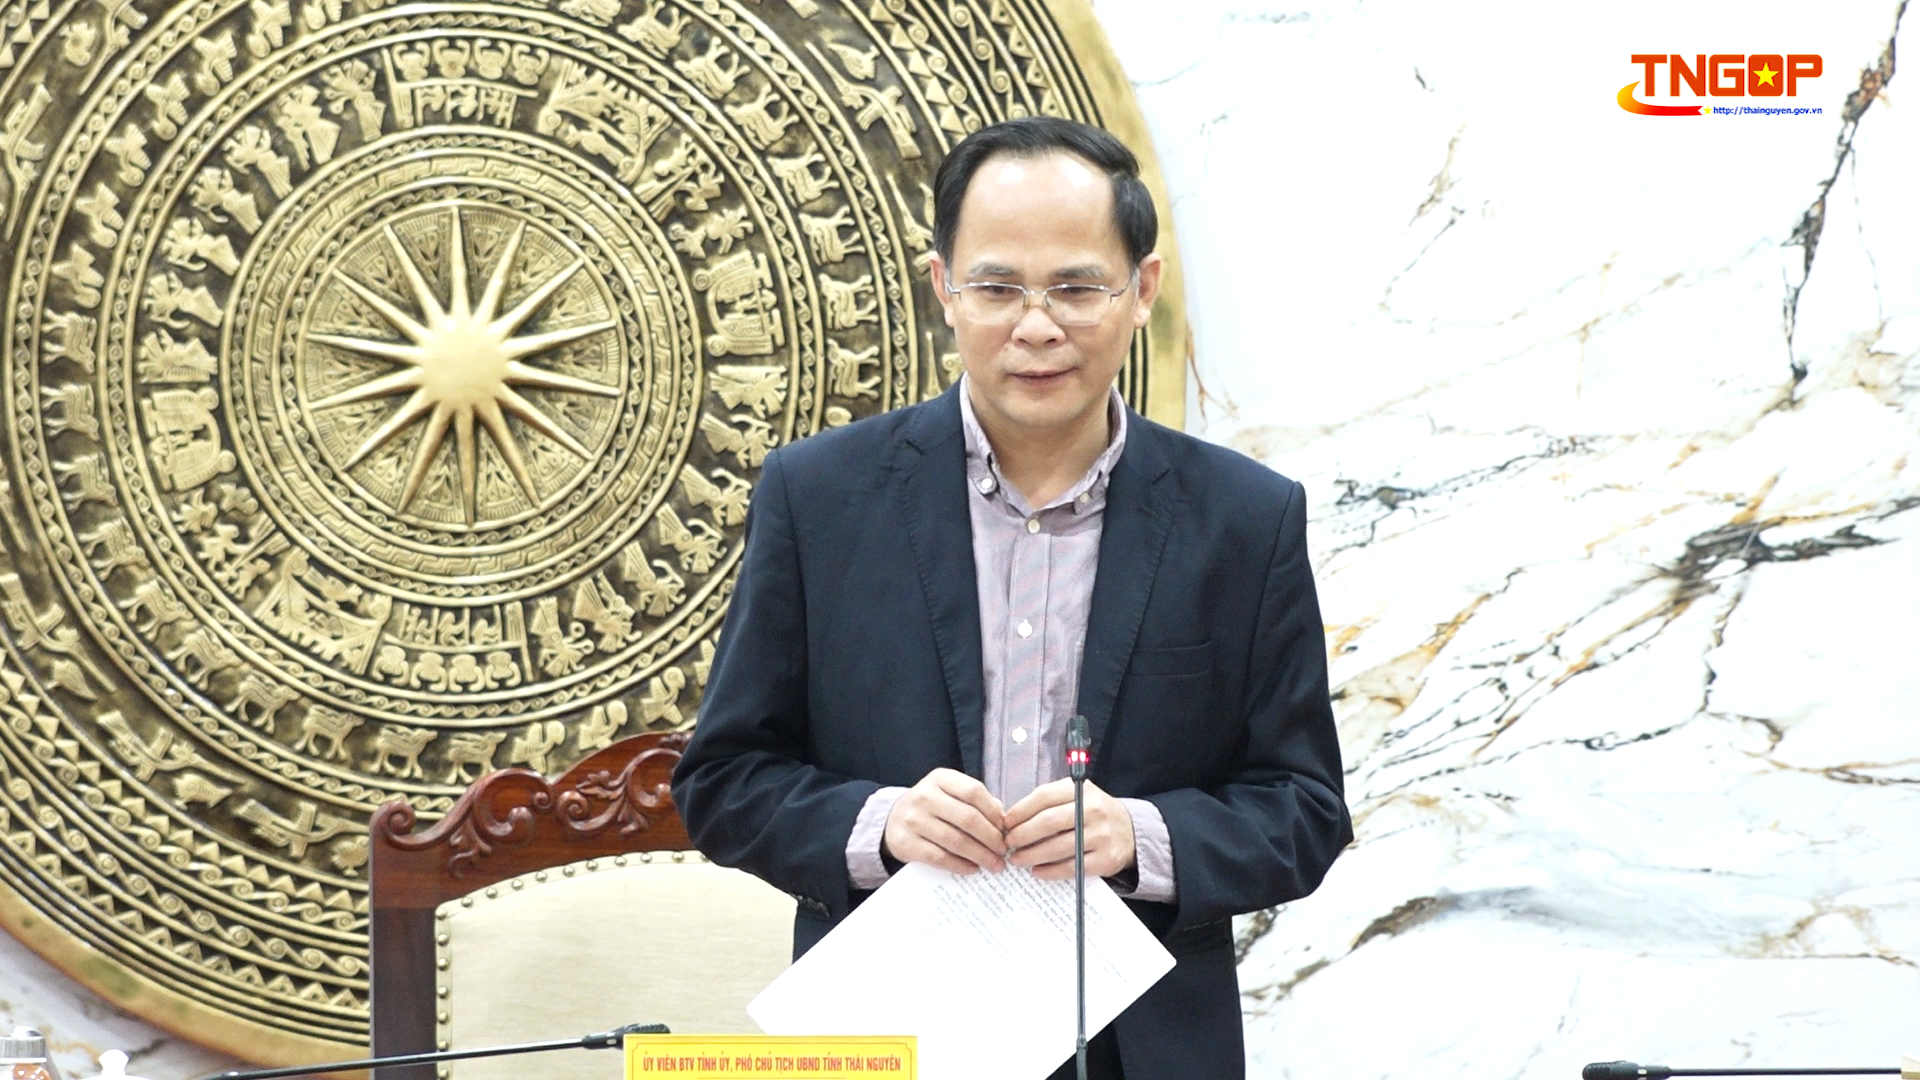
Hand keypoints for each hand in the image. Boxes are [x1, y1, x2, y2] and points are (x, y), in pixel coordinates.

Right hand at [883, 768, 1007, 874]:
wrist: (893, 818)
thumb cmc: (932, 806)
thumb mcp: (950, 793)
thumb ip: (976, 802)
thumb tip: (1004, 822)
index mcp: (940, 779)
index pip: (974, 791)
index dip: (994, 812)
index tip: (1006, 828)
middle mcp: (925, 796)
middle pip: (968, 818)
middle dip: (991, 838)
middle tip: (1004, 851)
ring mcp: (913, 819)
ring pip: (955, 840)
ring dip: (980, 855)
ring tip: (994, 864)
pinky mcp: (906, 843)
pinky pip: (939, 857)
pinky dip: (960, 865)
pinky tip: (972, 869)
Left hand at [1003, 779, 1134, 879]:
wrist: (1130, 831)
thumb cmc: (1093, 813)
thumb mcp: (1077, 796)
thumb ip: (1049, 802)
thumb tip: (1013, 818)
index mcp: (1081, 791)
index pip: (1044, 797)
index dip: (1021, 810)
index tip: (1006, 822)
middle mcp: (1093, 810)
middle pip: (1049, 822)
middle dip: (1023, 834)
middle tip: (1008, 843)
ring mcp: (1100, 836)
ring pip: (1058, 847)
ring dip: (1032, 855)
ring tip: (1017, 859)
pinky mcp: (1105, 859)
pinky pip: (1072, 867)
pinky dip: (1051, 871)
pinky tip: (1037, 871)